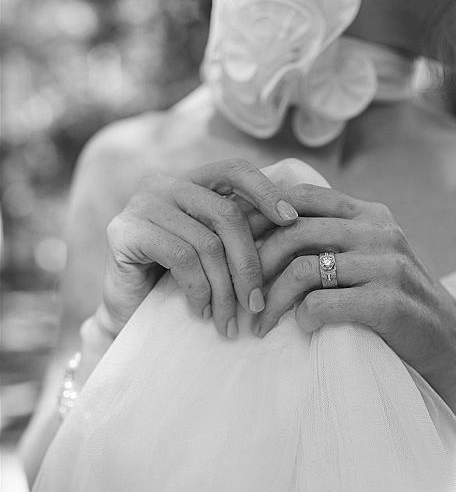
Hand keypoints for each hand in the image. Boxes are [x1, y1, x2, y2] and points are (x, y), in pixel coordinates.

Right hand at [103, 159, 298, 337]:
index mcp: (190, 182)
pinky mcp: (123, 230)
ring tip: (227, 321)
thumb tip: (295, 223)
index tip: (292, 221)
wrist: (126, 315)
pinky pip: (181, 258)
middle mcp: (163, 184)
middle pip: (227, 213)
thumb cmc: (178, 285)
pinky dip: (199, 290)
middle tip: (255, 305)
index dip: (266, 191)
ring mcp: (140, 204)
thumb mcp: (214, 254)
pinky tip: (200, 312)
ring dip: (224, 290)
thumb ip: (240, 234)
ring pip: (207, 243)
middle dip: (248, 264)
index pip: (235, 170)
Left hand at [255, 183, 455, 396]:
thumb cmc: (394, 301)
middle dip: (254, 264)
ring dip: (271, 300)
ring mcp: (386, 265)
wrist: (448, 342)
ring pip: (302, 268)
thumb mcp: (368, 257)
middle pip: (292, 231)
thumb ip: (331, 239)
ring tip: (259, 323)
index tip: (230, 243)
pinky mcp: (387, 302)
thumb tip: (262, 229)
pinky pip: (322, 304)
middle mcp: (378, 231)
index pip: (300, 197)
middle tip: (239, 294)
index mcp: (369, 214)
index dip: (258, 215)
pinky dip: (302, 318)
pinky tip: (301, 329)